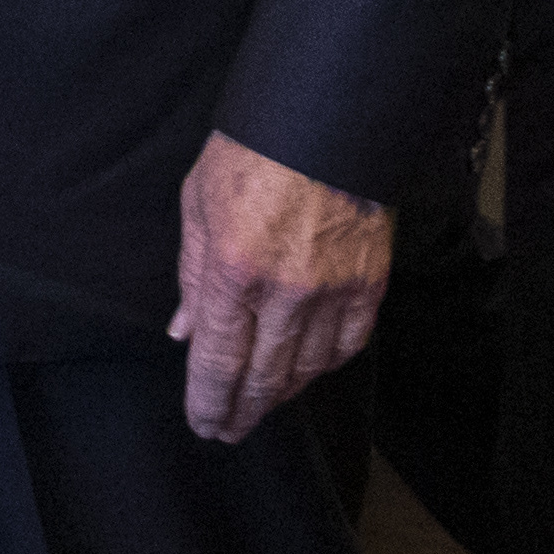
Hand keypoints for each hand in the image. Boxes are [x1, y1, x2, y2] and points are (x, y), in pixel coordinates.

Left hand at [170, 130, 389, 442]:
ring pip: (306, 369)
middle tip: (227, 430)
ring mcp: (333, 292)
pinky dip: (323, 366)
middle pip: (263, 376)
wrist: (324, 123)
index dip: (209, 401)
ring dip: (280, 394)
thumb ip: (193, 277)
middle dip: (241, 411)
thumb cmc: (250, 155)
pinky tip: (306, 373)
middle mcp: (285, 291)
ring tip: (260, 405)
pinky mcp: (369, 286)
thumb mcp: (198, 205)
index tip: (204, 422)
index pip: (219, 360)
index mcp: (234, 269)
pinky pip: (347, 346)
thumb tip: (184, 332)